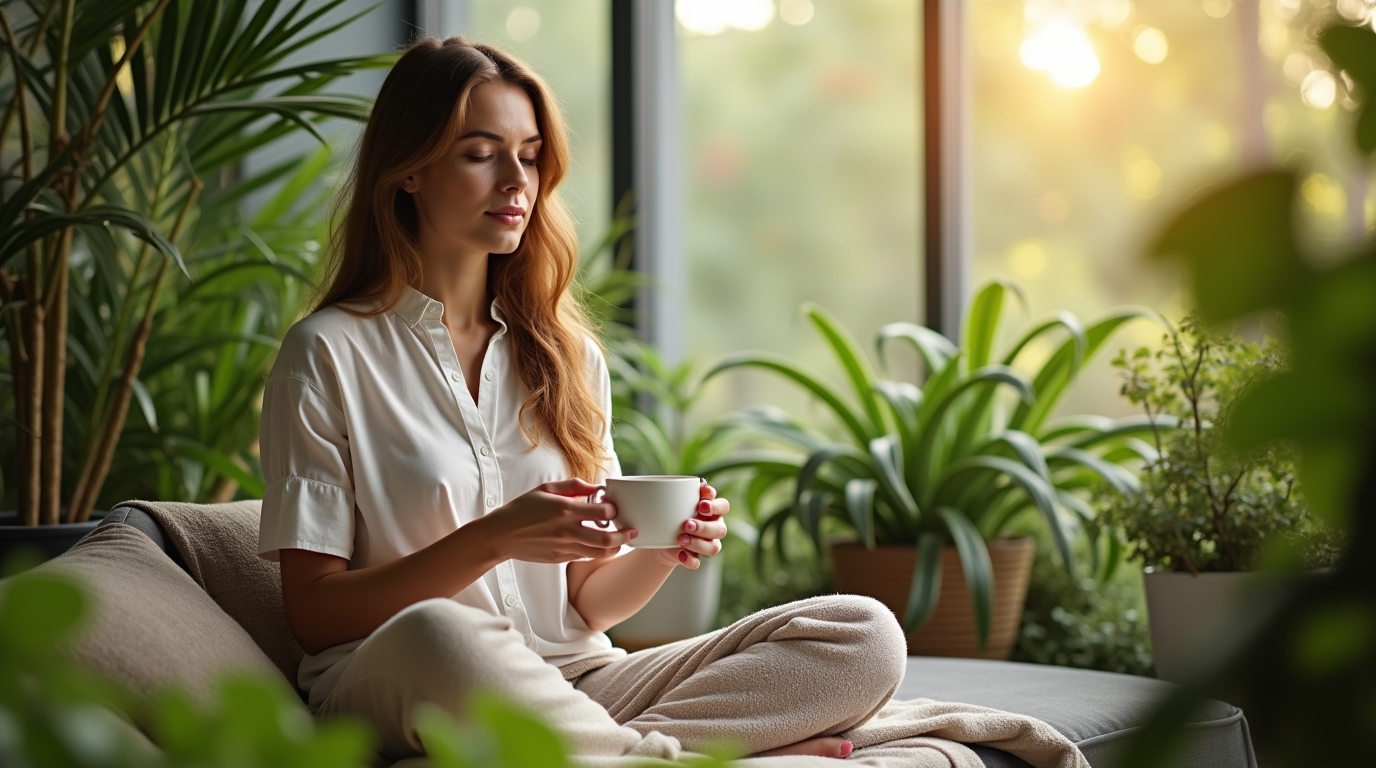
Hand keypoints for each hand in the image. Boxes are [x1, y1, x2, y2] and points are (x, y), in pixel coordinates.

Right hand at [476, 478, 635, 563]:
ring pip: (599, 552)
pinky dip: (596, 552)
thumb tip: (595, 487)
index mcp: (565, 510)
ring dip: (615, 547)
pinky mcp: (560, 558)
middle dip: (625, 535)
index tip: (615, 508)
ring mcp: (564, 547)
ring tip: (621, 541)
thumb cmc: (522, 509)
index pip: (603, 513)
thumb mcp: (545, 489)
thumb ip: (573, 486)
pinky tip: (600, 546)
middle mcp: (567, 530)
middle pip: (607, 538)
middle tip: (633, 531)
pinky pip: (585, 557)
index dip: (614, 510)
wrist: (501, 535)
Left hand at [653, 483, 728, 569]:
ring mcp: (707, 544)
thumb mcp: (675, 502)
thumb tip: (685, 484)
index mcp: (712, 511)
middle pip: (720, 529)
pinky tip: (680, 554)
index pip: (723, 506)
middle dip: (704, 527)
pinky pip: (697, 563)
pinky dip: (689, 560)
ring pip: (713, 548)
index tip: (701, 503)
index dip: (715, 506)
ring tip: (680, 539)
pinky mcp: (695, 558)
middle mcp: (714, 527)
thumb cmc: (672, 513)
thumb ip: (682, 494)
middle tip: (687, 524)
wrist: (660, 536)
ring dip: (698, 543)